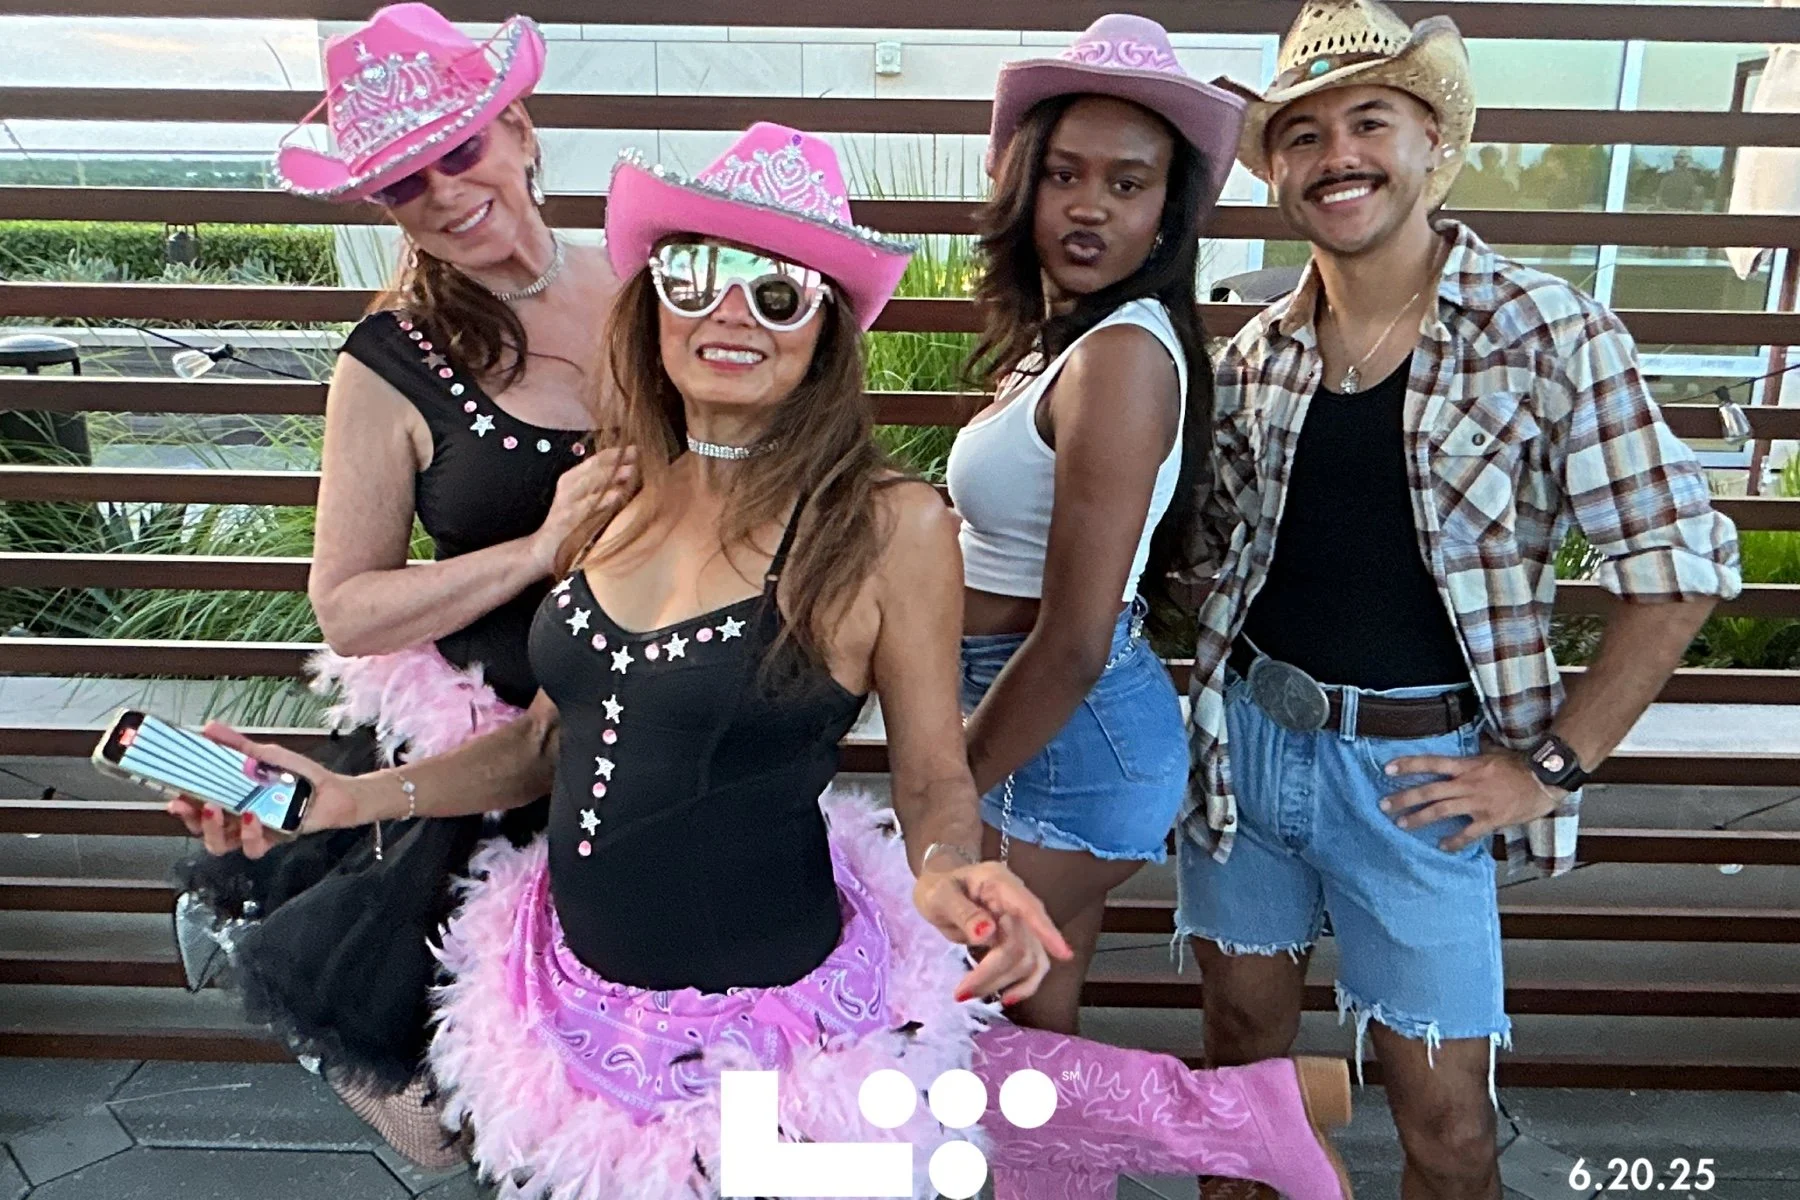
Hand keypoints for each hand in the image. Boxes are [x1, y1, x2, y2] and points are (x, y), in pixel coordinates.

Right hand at [164, 722, 366, 858]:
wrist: (331, 790)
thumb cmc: (297, 773)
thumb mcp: (265, 755)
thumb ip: (237, 745)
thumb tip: (209, 727)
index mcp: (229, 799)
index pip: (195, 807)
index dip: (180, 805)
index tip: (171, 795)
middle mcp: (235, 820)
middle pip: (201, 829)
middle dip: (190, 818)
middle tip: (186, 803)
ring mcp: (252, 833)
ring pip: (220, 844)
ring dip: (213, 829)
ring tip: (216, 808)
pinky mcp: (272, 840)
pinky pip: (253, 847)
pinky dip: (249, 833)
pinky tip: (251, 816)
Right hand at [528, 445, 639, 573]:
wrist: (543, 548)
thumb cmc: (569, 524)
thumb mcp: (582, 500)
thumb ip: (599, 486)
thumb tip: (628, 473)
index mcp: (571, 478)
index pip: (595, 460)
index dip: (616, 453)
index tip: (635, 449)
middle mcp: (568, 486)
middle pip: (595, 468)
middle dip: (617, 461)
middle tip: (638, 456)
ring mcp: (568, 502)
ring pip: (592, 483)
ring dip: (613, 476)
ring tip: (632, 470)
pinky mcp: (568, 519)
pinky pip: (589, 507)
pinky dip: (604, 499)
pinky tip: (618, 495)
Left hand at [913, 858, 1073, 1005]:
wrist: (940, 889)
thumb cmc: (938, 888)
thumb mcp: (939, 896)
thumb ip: (962, 911)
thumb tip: (986, 933)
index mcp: (1000, 883)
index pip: (1029, 907)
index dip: (1046, 930)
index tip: (1063, 954)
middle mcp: (1018, 903)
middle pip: (1020, 944)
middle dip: (992, 973)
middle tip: (960, 993)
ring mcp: (1022, 923)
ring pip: (1027, 961)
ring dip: (1002, 982)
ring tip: (966, 993)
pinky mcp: (1020, 941)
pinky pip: (1030, 967)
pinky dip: (1022, 985)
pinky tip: (1005, 998)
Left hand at [1379, 747, 1567, 852]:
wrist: (1545, 779)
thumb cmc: (1520, 765)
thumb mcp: (1492, 753)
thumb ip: (1474, 755)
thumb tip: (1467, 748)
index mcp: (1467, 766)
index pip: (1431, 763)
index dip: (1409, 765)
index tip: (1387, 768)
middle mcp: (1467, 783)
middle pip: (1429, 790)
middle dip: (1404, 798)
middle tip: (1384, 805)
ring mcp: (1477, 803)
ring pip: (1441, 811)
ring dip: (1419, 818)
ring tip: (1402, 824)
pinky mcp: (1490, 819)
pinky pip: (1467, 833)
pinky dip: (1453, 840)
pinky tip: (1441, 846)